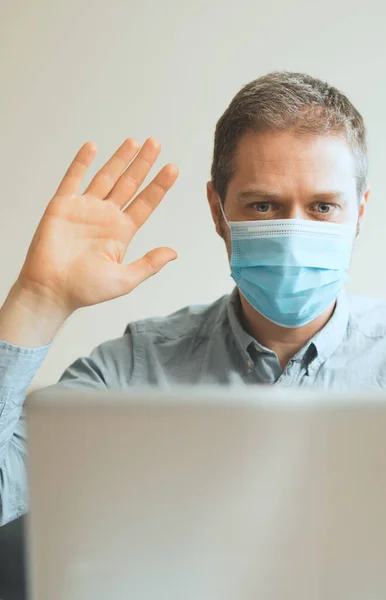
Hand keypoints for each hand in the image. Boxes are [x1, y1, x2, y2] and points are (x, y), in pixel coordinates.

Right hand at [17, 137, 178, 313]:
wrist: (51, 290)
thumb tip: (173, 253)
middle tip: (156, 143)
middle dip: (143, 164)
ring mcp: (84, 209)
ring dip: (119, 159)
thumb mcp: (124, 280)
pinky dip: (82, 162)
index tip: (173, 168)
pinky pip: (73, 178)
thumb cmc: (85, 289)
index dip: (159, 185)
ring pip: (106, 176)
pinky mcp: (62, 206)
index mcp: (122, 232)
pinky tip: (93, 147)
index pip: (145, 203)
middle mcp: (105, 216)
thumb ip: (149, 265)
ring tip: (134, 142)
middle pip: (129, 184)